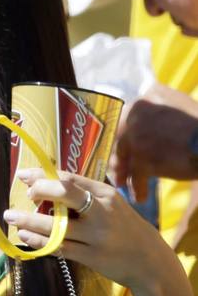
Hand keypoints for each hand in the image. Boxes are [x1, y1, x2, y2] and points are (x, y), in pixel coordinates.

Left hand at [4, 169, 173, 292]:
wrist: (151, 262)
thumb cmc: (123, 227)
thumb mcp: (111, 204)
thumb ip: (84, 193)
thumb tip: (44, 182)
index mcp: (105, 194)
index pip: (69, 178)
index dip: (43, 174)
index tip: (23, 175)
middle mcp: (102, 212)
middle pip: (65, 194)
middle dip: (40, 190)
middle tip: (25, 193)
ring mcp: (97, 236)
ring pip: (57, 226)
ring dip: (30, 221)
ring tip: (11, 217)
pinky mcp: (92, 257)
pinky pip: (59, 247)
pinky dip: (39, 242)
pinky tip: (26, 236)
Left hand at [111, 83, 197, 201]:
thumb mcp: (178, 103)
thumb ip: (159, 102)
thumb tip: (149, 98)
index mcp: (143, 101)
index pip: (123, 120)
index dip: (122, 136)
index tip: (121, 147)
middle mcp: (135, 115)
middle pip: (120, 138)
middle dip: (119, 155)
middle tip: (117, 168)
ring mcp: (138, 137)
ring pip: (124, 157)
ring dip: (123, 172)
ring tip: (123, 183)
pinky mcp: (144, 159)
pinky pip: (137, 177)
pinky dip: (138, 189)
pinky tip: (140, 198)